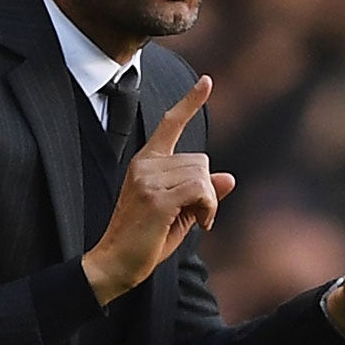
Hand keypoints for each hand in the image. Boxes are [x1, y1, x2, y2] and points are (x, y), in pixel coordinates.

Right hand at [83, 75, 236, 305]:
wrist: (115, 264)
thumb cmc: (146, 240)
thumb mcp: (179, 212)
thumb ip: (201, 192)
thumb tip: (229, 178)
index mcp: (146, 162)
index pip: (170, 123)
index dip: (190, 102)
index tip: (207, 80)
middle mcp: (145, 165)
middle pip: (202, 160)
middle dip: (208, 190)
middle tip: (199, 215)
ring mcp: (148, 180)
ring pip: (203, 175)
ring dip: (209, 202)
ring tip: (196, 221)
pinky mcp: (156, 198)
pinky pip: (201, 190)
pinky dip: (209, 208)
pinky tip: (201, 224)